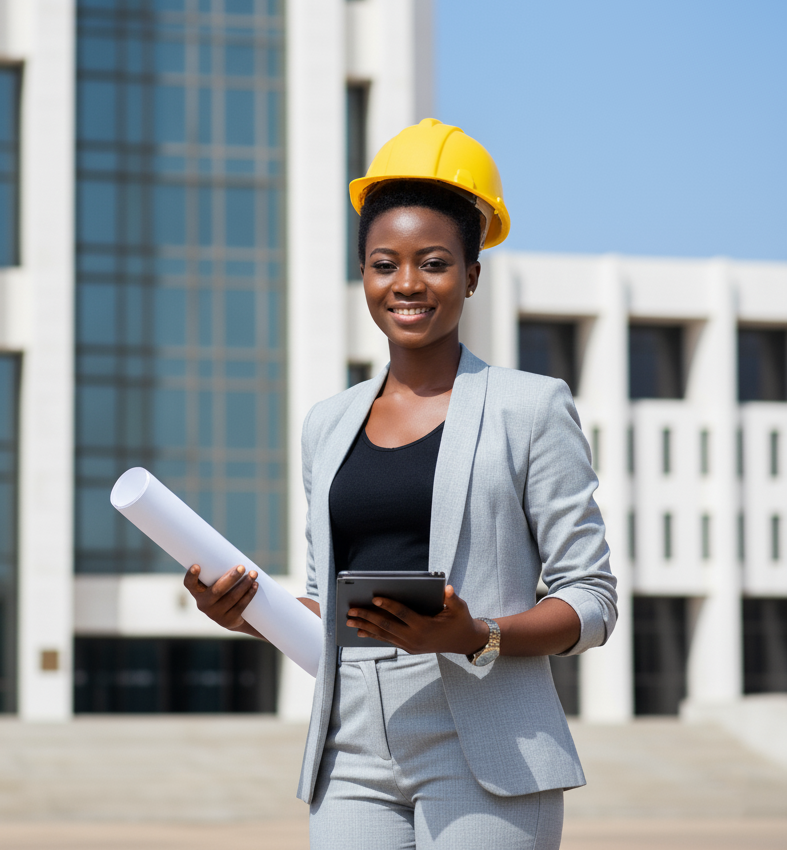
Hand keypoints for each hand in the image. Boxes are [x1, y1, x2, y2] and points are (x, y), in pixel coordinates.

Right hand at [183, 564, 260, 635]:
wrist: (233, 616)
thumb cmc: (226, 589)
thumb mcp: (219, 580)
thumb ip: (221, 569)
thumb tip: (234, 551)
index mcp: (197, 591)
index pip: (189, 584)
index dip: (191, 576)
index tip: (197, 566)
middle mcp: (203, 604)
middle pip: (216, 591)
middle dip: (231, 578)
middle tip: (242, 567)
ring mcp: (215, 614)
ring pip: (231, 598)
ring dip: (244, 585)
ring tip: (253, 574)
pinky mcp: (227, 621)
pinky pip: (240, 606)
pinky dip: (249, 595)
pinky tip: (255, 586)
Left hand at [346, 585, 488, 655]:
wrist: (464, 641)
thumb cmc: (460, 620)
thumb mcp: (460, 608)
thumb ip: (452, 598)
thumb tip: (447, 588)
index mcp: (425, 626)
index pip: (402, 614)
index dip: (388, 605)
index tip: (374, 597)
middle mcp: (415, 638)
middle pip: (387, 626)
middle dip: (367, 617)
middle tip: (351, 610)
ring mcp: (411, 645)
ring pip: (384, 635)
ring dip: (365, 627)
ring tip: (350, 620)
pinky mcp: (409, 648)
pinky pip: (388, 640)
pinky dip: (373, 635)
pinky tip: (361, 631)